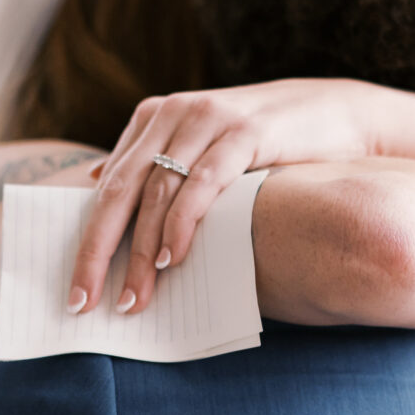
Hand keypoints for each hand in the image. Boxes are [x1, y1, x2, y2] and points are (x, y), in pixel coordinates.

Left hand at [67, 81, 385, 318]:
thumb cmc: (266, 142)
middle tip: (86, 301)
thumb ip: (156, 162)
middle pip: (120, 192)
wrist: (339, 113)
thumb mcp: (202, 147)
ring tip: (135, 296)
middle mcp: (173, 114)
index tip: (75, 292)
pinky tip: (174, 258)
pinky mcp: (245, 132)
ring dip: (142, 251)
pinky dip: (184, 222)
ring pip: (157, 193)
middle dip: (97, 252)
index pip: (107, 188)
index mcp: (154, 119)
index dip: (86, 241)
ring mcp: (207, 119)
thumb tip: (98, 182)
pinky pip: (203, 182)